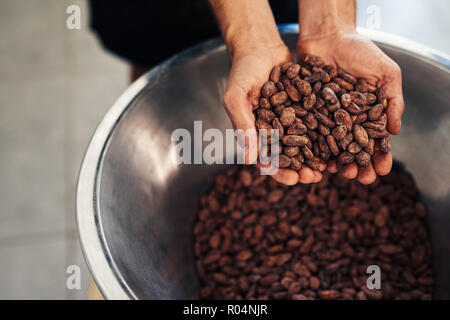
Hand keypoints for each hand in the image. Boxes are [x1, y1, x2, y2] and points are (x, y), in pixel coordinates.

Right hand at [224, 44, 325, 184]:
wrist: (259, 46)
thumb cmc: (242, 71)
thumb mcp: (236, 97)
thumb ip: (242, 125)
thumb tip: (250, 160)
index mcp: (254, 133)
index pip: (266, 160)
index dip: (280, 172)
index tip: (294, 180)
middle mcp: (273, 130)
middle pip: (288, 156)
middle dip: (301, 169)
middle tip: (315, 177)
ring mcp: (289, 119)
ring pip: (304, 143)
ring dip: (315, 156)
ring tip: (329, 166)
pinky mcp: (303, 107)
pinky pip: (315, 123)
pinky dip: (325, 133)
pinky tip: (338, 140)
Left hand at [298, 31, 403, 183]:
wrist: (328, 35)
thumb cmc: (360, 51)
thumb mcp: (386, 73)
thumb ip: (393, 101)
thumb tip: (395, 132)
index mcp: (367, 114)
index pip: (374, 139)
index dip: (379, 156)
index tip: (382, 170)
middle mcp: (346, 120)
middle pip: (352, 148)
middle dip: (358, 164)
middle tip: (361, 178)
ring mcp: (325, 118)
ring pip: (331, 146)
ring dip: (337, 161)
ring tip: (341, 173)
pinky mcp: (306, 113)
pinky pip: (309, 134)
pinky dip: (313, 148)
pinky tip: (317, 161)